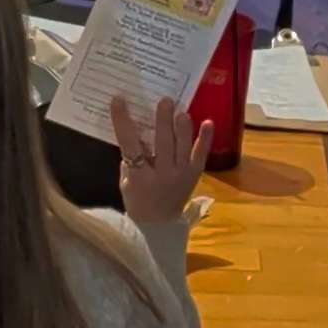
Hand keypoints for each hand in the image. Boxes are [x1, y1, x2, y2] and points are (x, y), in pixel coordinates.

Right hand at [109, 95, 211, 226]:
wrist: (158, 227)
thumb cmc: (137, 200)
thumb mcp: (126, 180)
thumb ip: (130, 156)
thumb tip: (133, 125)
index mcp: (139, 178)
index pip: (129, 145)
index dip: (123, 122)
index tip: (118, 100)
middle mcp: (162, 176)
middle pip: (163, 145)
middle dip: (163, 121)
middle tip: (164, 101)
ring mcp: (181, 176)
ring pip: (183, 148)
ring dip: (183, 128)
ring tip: (181, 110)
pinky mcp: (194, 176)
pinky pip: (200, 156)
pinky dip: (205, 139)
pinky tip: (208, 122)